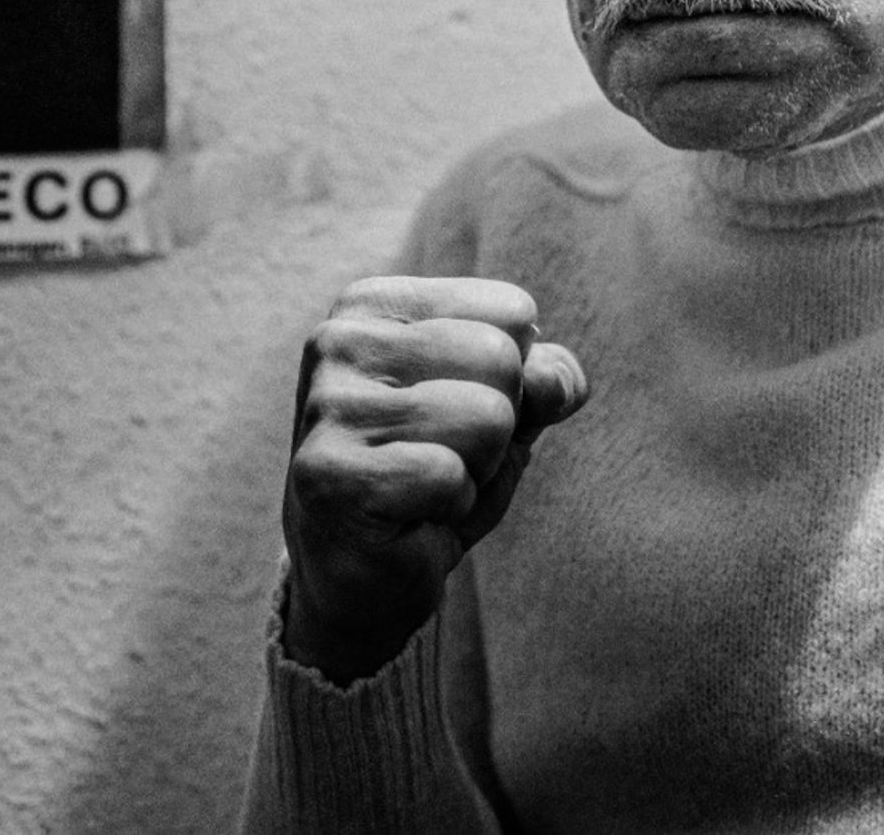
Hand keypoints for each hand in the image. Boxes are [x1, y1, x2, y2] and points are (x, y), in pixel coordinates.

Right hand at [282, 276, 588, 682]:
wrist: (362, 578)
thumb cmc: (432, 479)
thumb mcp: (507, 414)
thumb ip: (545, 380)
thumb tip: (557, 378)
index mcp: (374, 304)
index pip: (511, 311)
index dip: (512, 380)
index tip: (454, 415)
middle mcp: (338, 339)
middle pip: (500, 357)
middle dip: (497, 426)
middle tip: (441, 459)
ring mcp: (326, 404)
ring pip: (486, 416)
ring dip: (476, 469)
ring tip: (425, 487)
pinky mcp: (327, 473)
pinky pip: (448, 475)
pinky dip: (449, 506)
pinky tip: (407, 517)